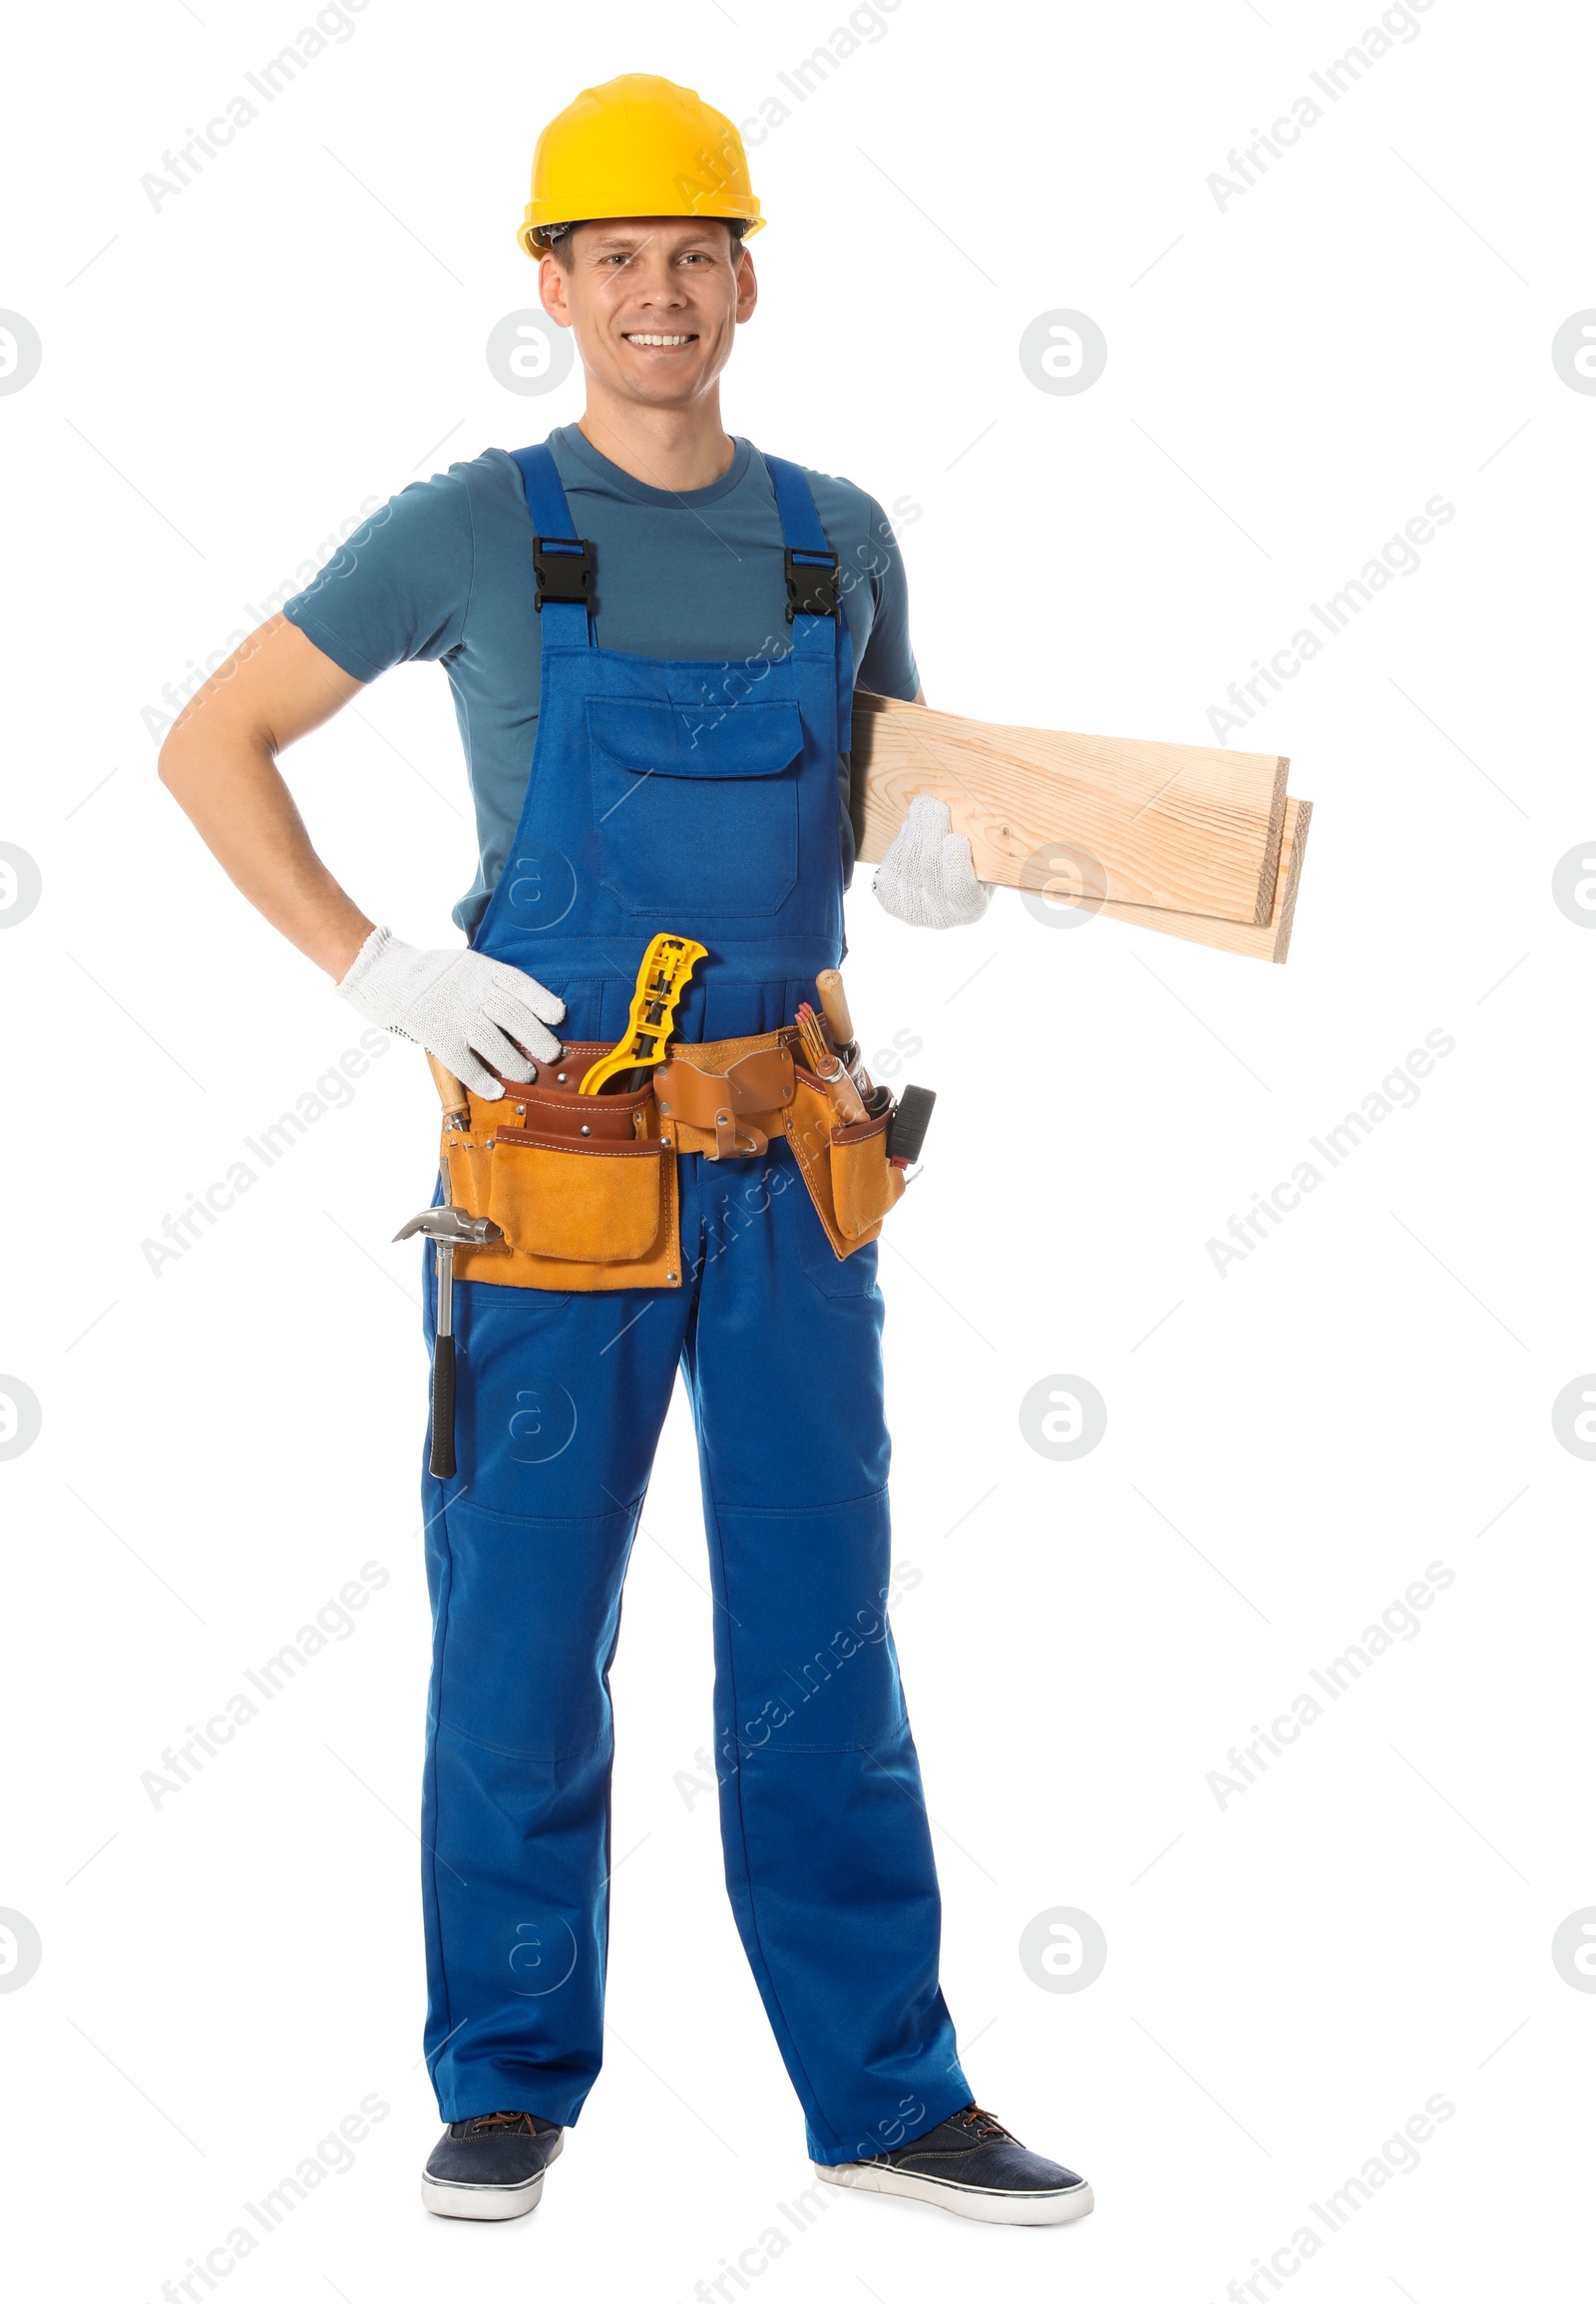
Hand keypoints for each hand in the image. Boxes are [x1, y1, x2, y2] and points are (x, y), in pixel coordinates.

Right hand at [337, 927, 563, 1096]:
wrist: (386, 974)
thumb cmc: (433, 974)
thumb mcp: (466, 965)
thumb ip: (490, 983)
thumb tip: (525, 1011)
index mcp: (482, 970)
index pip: (520, 985)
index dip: (543, 1001)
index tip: (558, 1016)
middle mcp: (472, 991)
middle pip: (514, 1016)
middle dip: (538, 1038)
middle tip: (551, 1055)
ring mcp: (455, 1014)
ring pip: (495, 1043)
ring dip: (515, 1063)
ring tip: (526, 1075)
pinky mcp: (437, 1036)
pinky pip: (465, 1064)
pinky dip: (483, 1080)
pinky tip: (496, 1091)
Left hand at [873, 795, 991, 928]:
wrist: (940, 891)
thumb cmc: (972, 870)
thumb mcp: (988, 863)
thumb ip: (984, 849)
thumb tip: (973, 817)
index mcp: (971, 909)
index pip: (960, 889)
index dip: (955, 863)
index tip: (956, 838)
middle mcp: (939, 917)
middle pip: (930, 867)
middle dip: (931, 831)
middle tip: (934, 805)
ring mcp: (910, 909)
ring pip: (908, 860)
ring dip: (915, 828)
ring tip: (923, 807)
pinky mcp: (889, 897)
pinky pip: (892, 861)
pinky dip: (902, 839)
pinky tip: (912, 826)